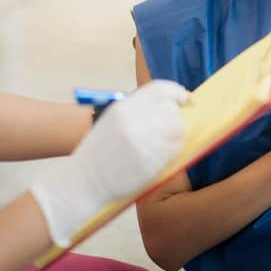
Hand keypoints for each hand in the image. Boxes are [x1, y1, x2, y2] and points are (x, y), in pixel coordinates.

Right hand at [30, 80, 187, 245]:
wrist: (86, 180)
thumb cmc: (100, 151)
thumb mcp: (113, 120)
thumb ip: (138, 109)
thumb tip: (169, 104)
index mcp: (124, 108)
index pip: (160, 89)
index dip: (176, 92)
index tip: (184, 98)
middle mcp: (135, 121)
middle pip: (172, 111)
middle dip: (176, 117)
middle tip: (171, 126)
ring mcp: (145, 142)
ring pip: (178, 130)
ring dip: (176, 135)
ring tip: (165, 142)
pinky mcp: (152, 162)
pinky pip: (175, 150)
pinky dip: (174, 150)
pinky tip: (162, 155)